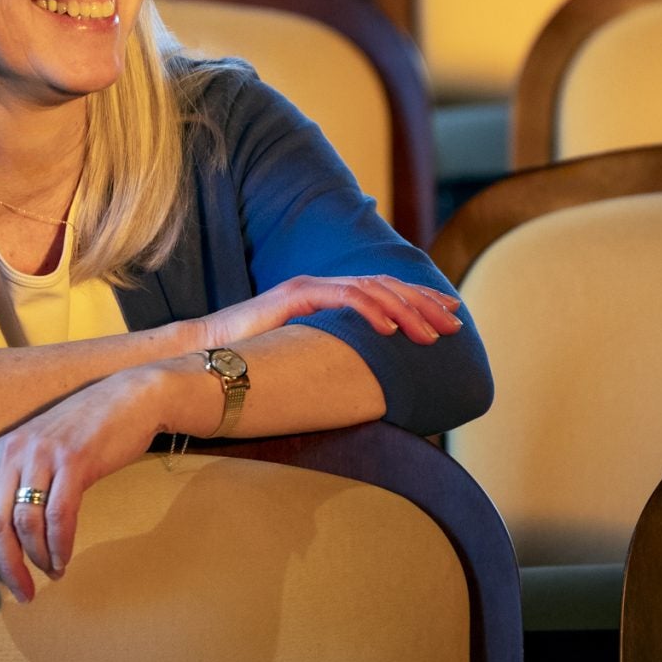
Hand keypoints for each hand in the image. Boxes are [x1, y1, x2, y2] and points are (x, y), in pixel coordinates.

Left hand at [0, 367, 173, 600]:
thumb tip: (10, 541)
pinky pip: (58, 515)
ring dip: (37, 558)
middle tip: (22, 594)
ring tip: (52, 573)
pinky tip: (64, 559)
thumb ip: (20, 486)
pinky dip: (60, 545)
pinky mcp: (73, 460)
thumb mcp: (40, 454)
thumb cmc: (86, 433)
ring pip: (25, 523)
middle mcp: (13, 453)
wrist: (128, 398)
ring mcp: (42, 455)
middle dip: (6, 567)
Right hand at [191, 275, 464, 350]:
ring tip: (432, 332)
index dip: (420, 300)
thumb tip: (368, 377)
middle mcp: (321, 284)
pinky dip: (371, 310)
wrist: (205, 355)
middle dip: (424, 303)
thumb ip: (335, 355)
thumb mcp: (307, 356)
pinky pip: (340, 298)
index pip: (384, 292)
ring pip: (371, 290)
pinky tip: (393, 327)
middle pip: (386, 287)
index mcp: (328, 295)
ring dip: (407, 310)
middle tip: (455, 324)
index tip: (450, 315)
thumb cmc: (253, 362)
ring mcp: (308, 286)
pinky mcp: (293, 296)